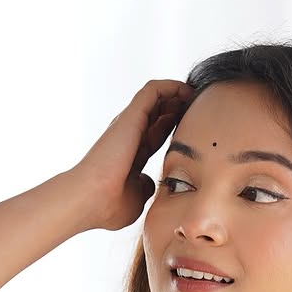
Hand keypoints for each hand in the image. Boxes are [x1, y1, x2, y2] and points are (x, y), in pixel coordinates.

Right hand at [72, 78, 194, 232]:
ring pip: (155, 97)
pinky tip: (187, 90)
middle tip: (200, 107)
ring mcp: (128, 124)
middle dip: (178, 107)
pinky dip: (171, 86)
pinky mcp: (131, 116)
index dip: (174, 128)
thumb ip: (145, 188)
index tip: (194, 128)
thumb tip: (151, 182)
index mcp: (132, 154)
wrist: (90, 199)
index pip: (156, 134)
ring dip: (176, 93)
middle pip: (157, 113)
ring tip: (196, 94)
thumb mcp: (136, 198)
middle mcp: (129, 135)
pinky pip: (153, 91)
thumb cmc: (108, 205)